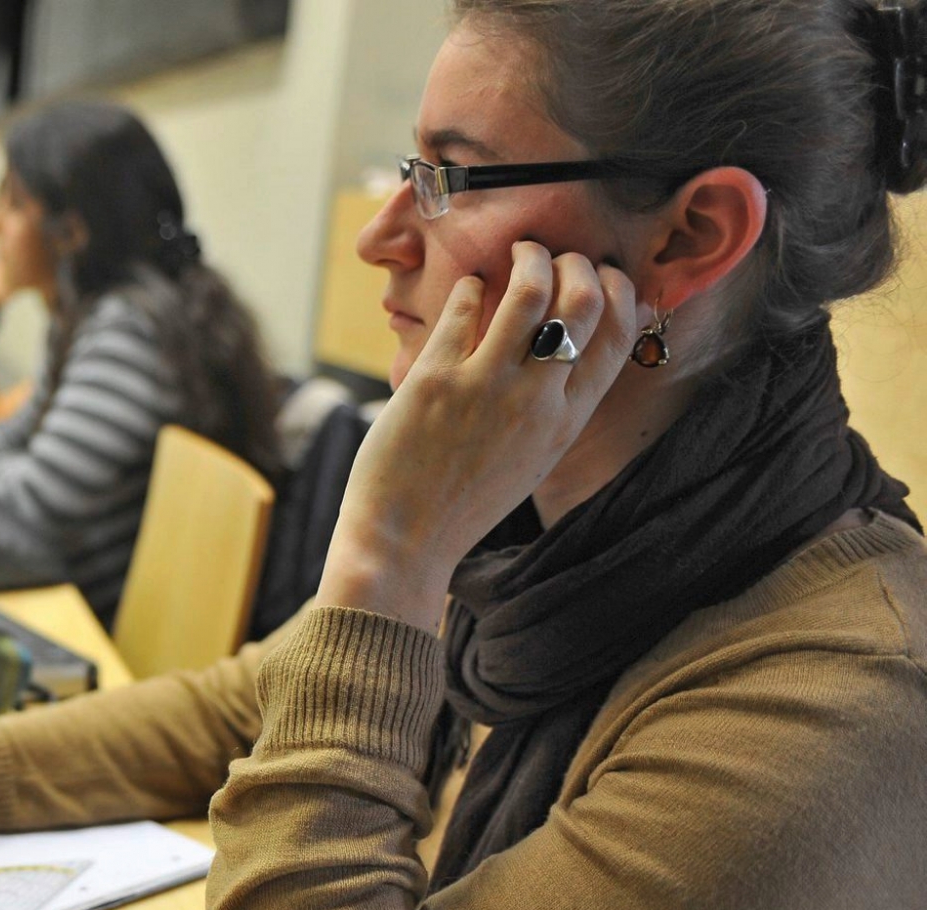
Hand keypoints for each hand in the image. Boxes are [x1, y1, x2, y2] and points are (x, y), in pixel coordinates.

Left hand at [316, 242, 639, 629]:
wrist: (404, 543)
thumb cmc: (464, 502)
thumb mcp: (533, 458)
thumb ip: (555, 407)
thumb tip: (570, 348)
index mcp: (566, 421)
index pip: (618, 335)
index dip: (619, 289)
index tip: (605, 273)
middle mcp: (535, 400)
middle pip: (582, 301)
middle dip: (576, 263)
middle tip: (557, 256)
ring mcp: (486, 387)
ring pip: (529, 292)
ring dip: (529, 259)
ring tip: (520, 252)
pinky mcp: (435, 380)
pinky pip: (463, 309)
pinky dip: (471, 286)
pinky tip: (469, 286)